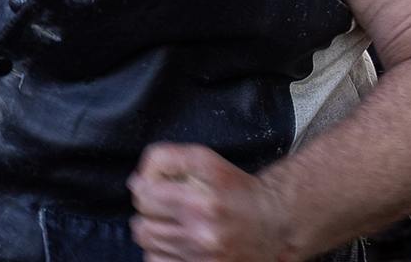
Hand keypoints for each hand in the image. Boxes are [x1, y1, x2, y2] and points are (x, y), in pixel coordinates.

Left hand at [129, 143, 292, 261]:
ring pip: (148, 246)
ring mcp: (203, 258)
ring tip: (175, 224)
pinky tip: (179, 243)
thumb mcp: (205, 160)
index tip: (159, 187)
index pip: (144, 195)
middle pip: (141, 225)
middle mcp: (203, 233)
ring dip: (154, 232)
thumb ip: (165, 158)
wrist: (273, 225)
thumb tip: (136, 181)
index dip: (147, 187)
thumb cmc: (236, 190)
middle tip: (168, 207)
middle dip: (149, 212)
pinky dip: (161, 253)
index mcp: (202, 201)